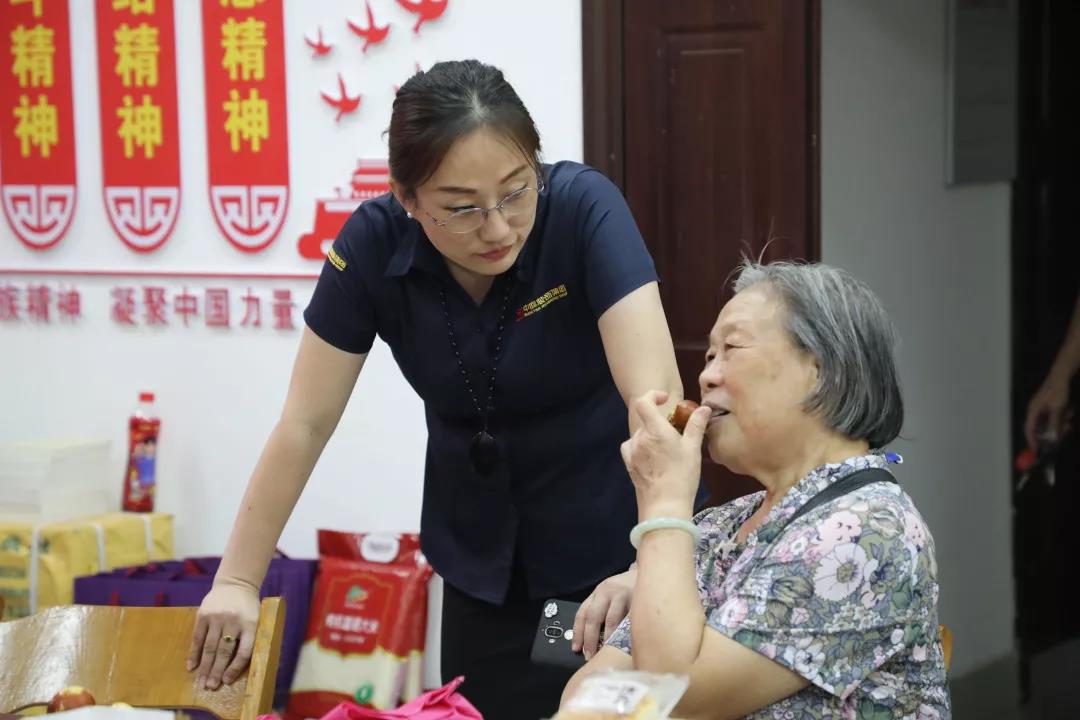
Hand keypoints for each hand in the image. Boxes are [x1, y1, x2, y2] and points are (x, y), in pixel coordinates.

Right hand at [187, 580, 260, 690]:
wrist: (236, 583)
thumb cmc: (247, 607)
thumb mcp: (255, 619)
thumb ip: (249, 639)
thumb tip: (237, 668)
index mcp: (251, 624)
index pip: (244, 651)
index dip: (235, 668)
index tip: (227, 681)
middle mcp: (233, 621)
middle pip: (224, 651)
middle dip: (216, 671)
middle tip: (210, 687)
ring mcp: (217, 617)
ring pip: (209, 647)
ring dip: (205, 667)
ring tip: (201, 682)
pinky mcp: (203, 614)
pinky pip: (197, 638)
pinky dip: (193, 653)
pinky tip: (191, 667)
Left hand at [572, 567, 636, 659]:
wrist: (650, 573)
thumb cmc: (629, 589)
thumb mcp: (611, 595)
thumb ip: (602, 611)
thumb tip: (593, 640)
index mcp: (598, 593)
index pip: (582, 613)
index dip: (578, 632)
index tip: (576, 649)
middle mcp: (607, 591)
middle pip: (593, 616)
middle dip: (590, 638)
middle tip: (589, 656)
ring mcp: (622, 594)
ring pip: (611, 620)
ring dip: (607, 639)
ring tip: (606, 653)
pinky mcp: (637, 599)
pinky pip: (629, 620)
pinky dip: (625, 633)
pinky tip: (624, 644)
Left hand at [620, 391, 710, 516]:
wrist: (665, 506)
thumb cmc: (682, 476)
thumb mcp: (693, 449)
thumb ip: (696, 426)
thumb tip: (704, 409)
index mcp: (655, 430)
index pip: (643, 402)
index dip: (652, 396)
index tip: (664, 400)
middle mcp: (639, 438)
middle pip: (645, 420)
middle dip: (658, 422)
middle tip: (675, 433)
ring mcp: (632, 451)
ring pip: (639, 434)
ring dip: (650, 436)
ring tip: (665, 448)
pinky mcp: (629, 464)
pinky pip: (632, 447)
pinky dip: (641, 447)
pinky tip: (652, 457)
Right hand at [1025, 370, 1073, 449]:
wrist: (1062, 375)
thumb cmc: (1057, 390)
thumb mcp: (1058, 409)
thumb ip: (1054, 424)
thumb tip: (1052, 438)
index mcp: (1033, 411)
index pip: (1029, 429)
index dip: (1032, 440)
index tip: (1036, 450)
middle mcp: (1036, 410)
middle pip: (1042, 427)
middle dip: (1054, 430)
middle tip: (1066, 429)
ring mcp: (1042, 407)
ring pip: (1050, 422)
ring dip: (1060, 423)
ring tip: (1069, 418)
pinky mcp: (1049, 405)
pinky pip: (1054, 416)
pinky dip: (1062, 417)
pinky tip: (1068, 411)